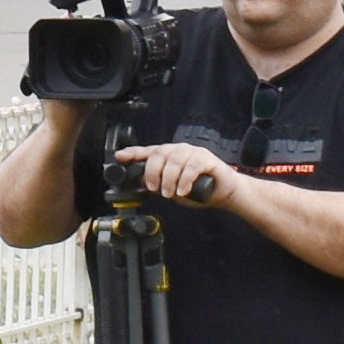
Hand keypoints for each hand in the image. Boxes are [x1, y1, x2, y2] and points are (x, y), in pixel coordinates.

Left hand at [115, 142, 238, 208]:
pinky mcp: (207, 158)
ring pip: (174, 160)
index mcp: (168, 156)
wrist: (223, 193)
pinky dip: (184, 180)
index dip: (133, 153)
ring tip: (171, 193)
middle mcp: (179, 150)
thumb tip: (141, 183)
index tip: (120, 156)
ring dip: (169, 180)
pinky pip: (192, 166)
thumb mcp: (172, 189)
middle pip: (159, 154)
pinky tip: (183, 190)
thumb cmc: (198, 190)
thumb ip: (158, 185)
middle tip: (155, 189)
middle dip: (153, 173)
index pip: (148, 151)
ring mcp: (193, 152)